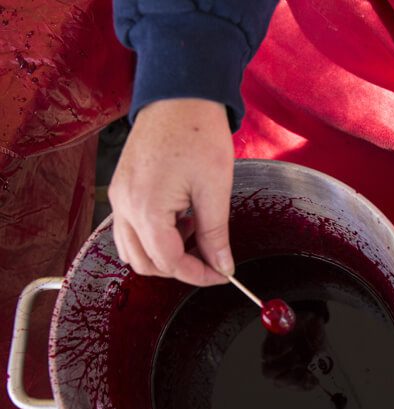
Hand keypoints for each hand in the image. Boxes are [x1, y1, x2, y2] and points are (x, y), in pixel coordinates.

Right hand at [108, 99, 233, 285]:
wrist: (178, 96)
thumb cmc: (198, 134)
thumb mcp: (215, 189)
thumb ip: (215, 234)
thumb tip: (222, 266)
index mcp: (147, 209)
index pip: (170, 263)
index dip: (199, 275)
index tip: (223, 275)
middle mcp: (124, 207)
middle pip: (147, 264)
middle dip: (180, 269)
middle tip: (212, 259)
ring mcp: (118, 198)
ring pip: (134, 251)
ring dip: (164, 255)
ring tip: (195, 234)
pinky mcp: (121, 189)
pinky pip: (130, 229)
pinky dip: (153, 237)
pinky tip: (180, 220)